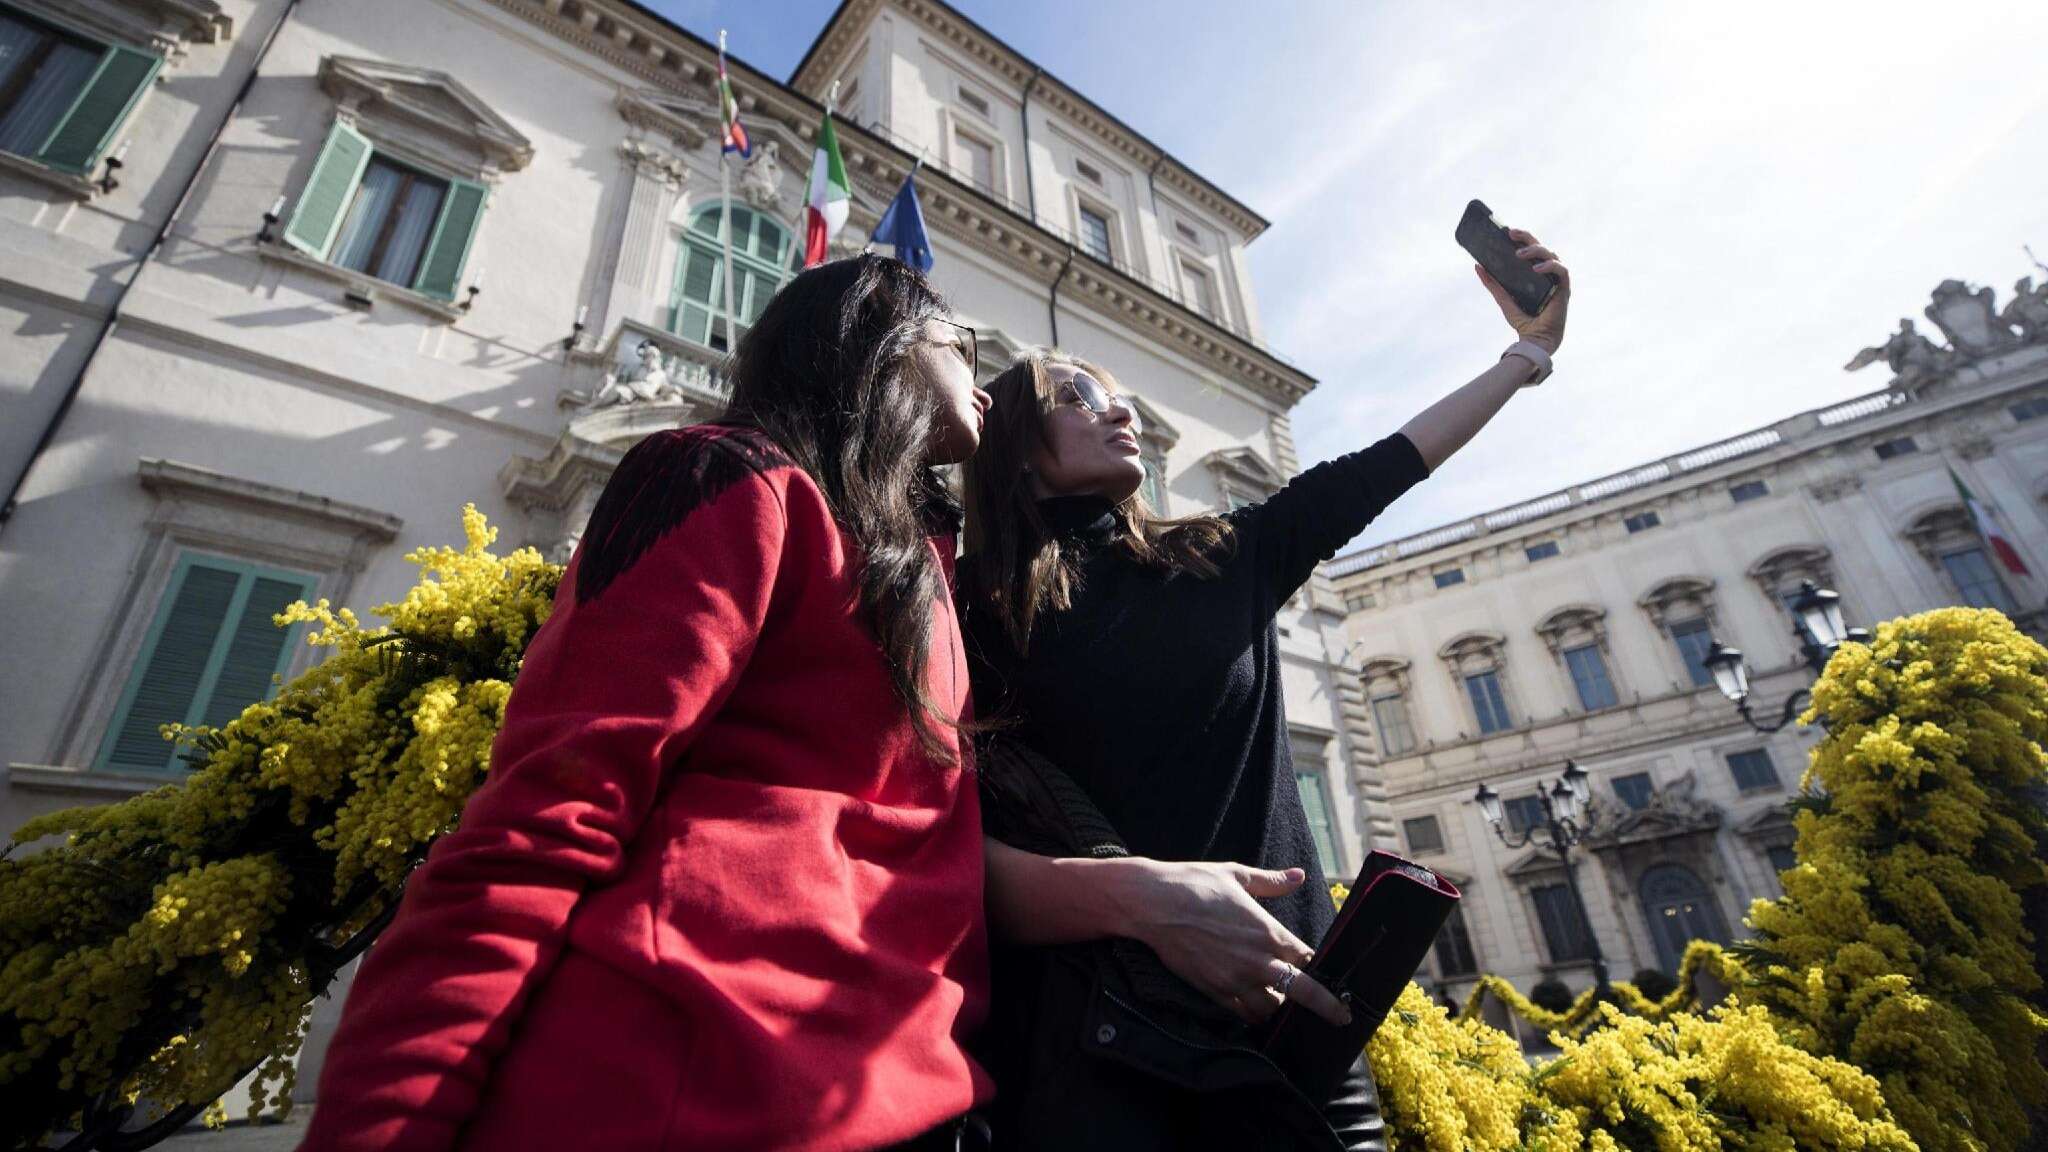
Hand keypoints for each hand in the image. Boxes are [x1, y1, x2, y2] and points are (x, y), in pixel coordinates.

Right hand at [1107, 859, 1352, 1027]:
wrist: (1153, 904)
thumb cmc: (1195, 883)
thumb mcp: (1237, 875)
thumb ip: (1272, 881)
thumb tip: (1299, 876)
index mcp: (1269, 932)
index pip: (1308, 958)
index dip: (1320, 965)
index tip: (1327, 969)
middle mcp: (1258, 961)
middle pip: (1302, 992)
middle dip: (1325, 1006)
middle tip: (1340, 1017)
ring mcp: (1236, 980)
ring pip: (1272, 1009)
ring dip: (1281, 1007)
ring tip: (1285, 1005)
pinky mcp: (1214, 991)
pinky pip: (1243, 1014)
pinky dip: (1254, 1016)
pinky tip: (1257, 1012)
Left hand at [1477, 227, 1569, 355]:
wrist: (1534, 340)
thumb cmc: (1523, 321)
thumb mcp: (1503, 299)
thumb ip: (1492, 284)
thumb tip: (1477, 266)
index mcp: (1535, 274)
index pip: (1531, 250)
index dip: (1522, 238)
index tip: (1507, 232)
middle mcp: (1547, 274)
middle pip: (1541, 247)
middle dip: (1527, 237)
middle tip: (1511, 233)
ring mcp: (1556, 280)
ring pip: (1551, 254)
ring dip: (1536, 250)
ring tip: (1519, 254)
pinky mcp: (1565, 288)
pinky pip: (1562, 270)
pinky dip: (1549, 266)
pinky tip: (1536, 268)